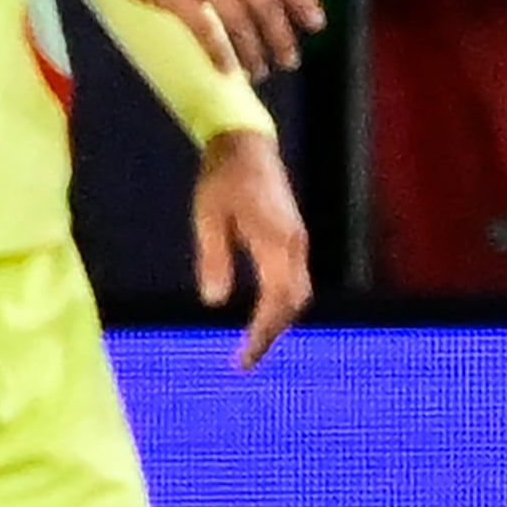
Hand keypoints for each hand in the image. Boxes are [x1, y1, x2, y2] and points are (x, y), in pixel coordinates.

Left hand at [191, 129, 310, 371]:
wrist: (246, 146)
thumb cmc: (221, 178)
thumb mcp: (208, 218)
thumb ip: (213, 259)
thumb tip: (214, 301)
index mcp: (275, 242)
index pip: (277, 301)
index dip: (262, 334)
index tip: (243, 359)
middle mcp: (294, 245)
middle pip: (294, 303)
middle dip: (272, 334)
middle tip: (244, 360)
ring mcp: (297, 242)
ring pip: (298, 294)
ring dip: (278, 321)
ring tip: (252, 342)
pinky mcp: (293, 239)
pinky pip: (294, 280)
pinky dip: (280, 304)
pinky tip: (261, 314)